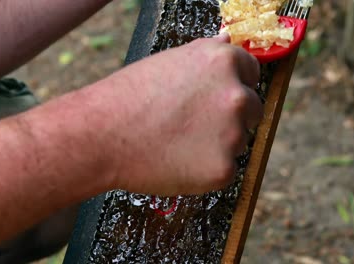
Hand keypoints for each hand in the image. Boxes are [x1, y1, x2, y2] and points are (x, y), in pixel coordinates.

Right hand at [85, 33, 261, 195]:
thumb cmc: (129, 97)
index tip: (215, 98)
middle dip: (230, 117)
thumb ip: (207, 53)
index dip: (234, 85)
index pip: (251, 73)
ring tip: (178, 142)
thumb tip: (227, 39)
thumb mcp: (170, 61)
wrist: (102, 135)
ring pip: (238, 141)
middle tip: (192, 125)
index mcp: (224, 63)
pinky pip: (224, 169)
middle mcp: (236, 96)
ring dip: (217, 144)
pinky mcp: (223, 169)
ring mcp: (233, 134)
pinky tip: (178, 161)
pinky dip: (206, 169)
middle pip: (252, 109)